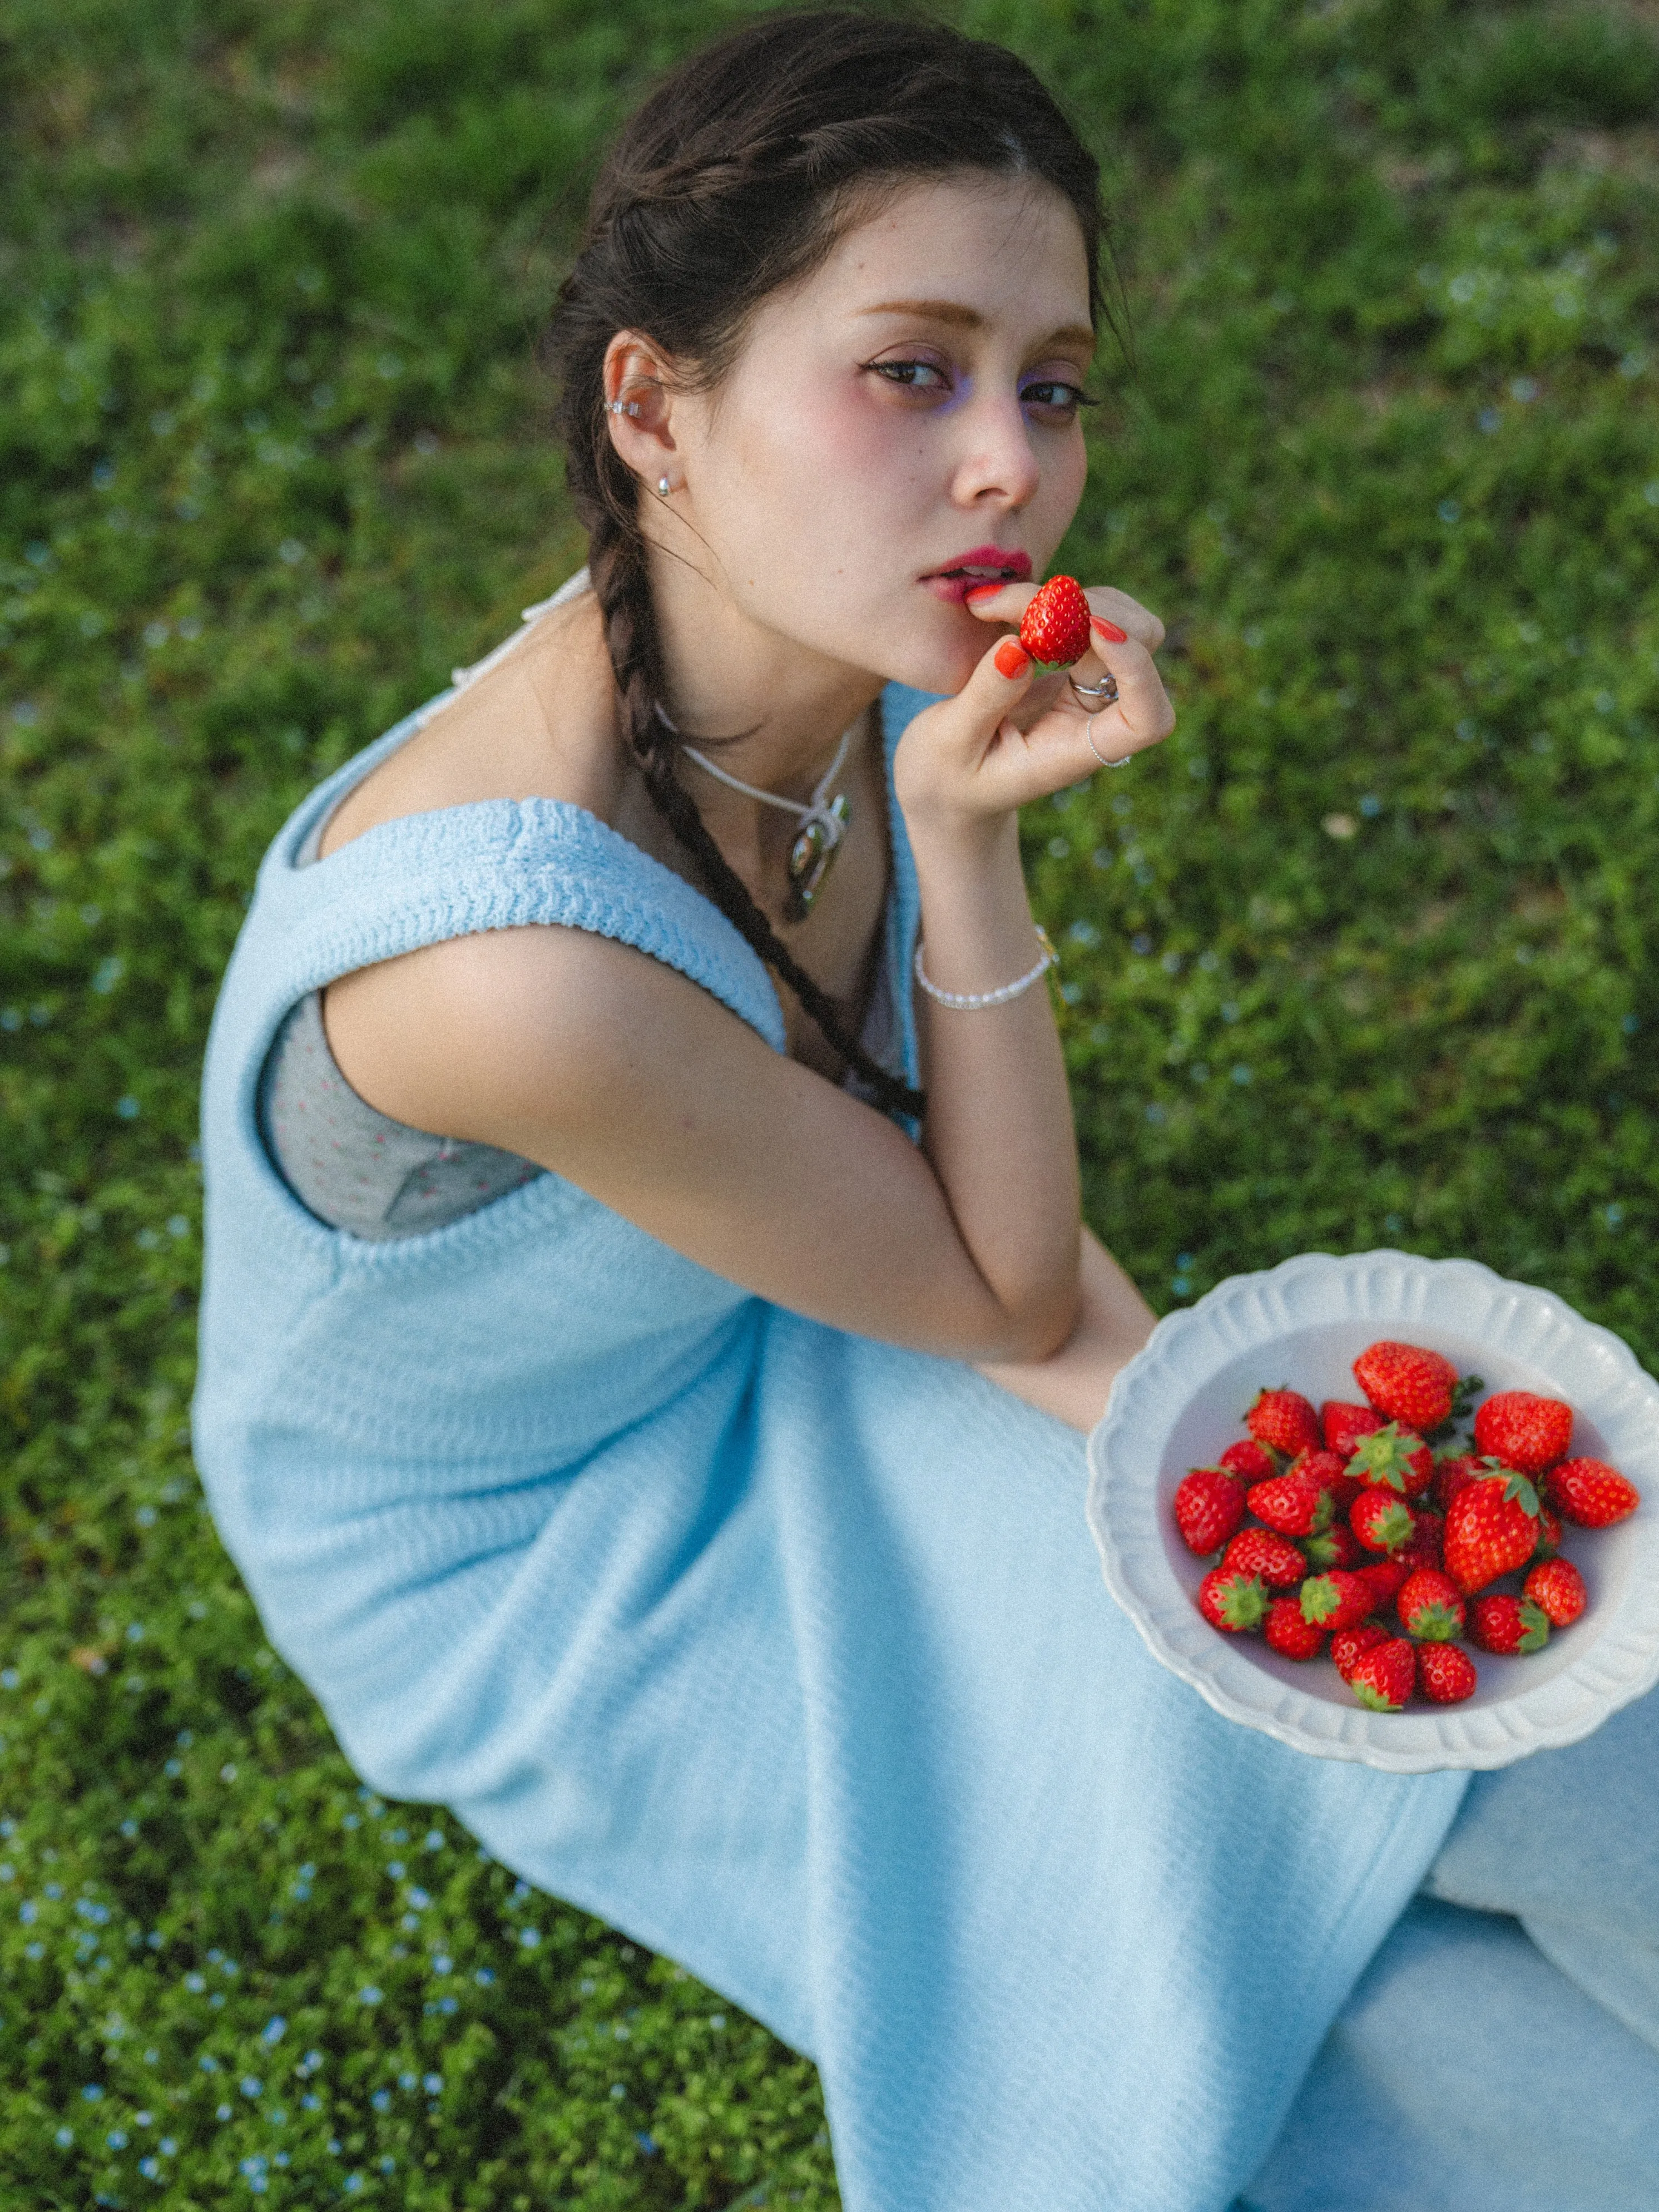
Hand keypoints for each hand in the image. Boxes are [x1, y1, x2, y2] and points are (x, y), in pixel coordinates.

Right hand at [893, 581, 1175, 836]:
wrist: (947, 784)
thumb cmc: (947, 778)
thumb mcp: (949, 745)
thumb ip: (985, 700)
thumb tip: (1018, 647)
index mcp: (1074, 752)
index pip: (1147, 719)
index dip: (1137, 668)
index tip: (1093, 629)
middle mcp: (1094, 719)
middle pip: (1141, 649)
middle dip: (1089, 611)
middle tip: (1010, 604)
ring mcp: (1087, 690)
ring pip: (1124, 624)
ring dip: (1074, 598)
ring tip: (999, 603)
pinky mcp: (1071, 666)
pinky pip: (1091, 618)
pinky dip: (1059, 599)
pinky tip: (1008, 605)